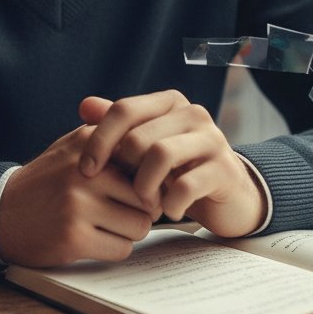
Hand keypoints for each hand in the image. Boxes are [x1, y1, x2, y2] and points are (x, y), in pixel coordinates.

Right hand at [0, 125, 160, 267]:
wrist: (0, 211)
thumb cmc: (46, 181)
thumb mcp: (72, 147)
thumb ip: (109, 142)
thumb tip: (157, 156)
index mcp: (88, 143)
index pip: (145, 162)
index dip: (148, 180)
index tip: (140, 189)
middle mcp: (85, 171)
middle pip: (148, 198)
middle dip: (142, 210)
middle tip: (124, 213)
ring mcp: (78, 205)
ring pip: (139, 226)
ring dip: (128, 231)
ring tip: (106, 226)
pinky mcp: (74, 238)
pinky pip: (121, 249)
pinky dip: (114, 248)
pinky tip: (94, 240)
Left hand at [78, 90, 265, 237]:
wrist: (227, 195)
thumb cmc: (177, 169)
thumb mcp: (146, 147)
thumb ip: (117, 126)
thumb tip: (85, 105)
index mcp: (169, 102)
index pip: (124, 110)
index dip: (99, 140)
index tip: (85, 170)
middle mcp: (192, 113)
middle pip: (138, 136)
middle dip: (124, 170)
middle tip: (124, 192)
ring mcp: (211, 139)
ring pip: (160, 155)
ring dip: (144, 187)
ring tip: (145, 204)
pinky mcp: (224, 169)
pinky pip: (186, 185)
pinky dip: (171, 203)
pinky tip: (169, 211)